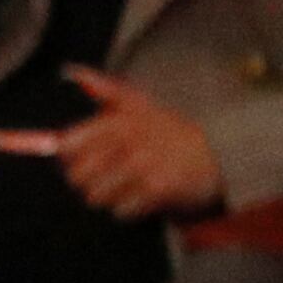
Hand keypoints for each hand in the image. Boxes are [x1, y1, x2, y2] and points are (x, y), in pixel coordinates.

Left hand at [0, 68, 220, 218]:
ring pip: (96, 197)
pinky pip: (120, 211)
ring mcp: (144, 165)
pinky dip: (130, 209)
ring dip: (110, 196)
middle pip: (77, 177)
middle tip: (111, 173)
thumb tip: (70, 71)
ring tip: (131, 183)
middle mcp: (129, 140)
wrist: (216, 152)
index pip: (67, 147)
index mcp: (119, 119)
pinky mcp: (158, 188)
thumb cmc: (167, 129)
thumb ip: (102, 89)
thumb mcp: (138, 102)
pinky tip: (145, 195)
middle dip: (89, 180)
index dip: (69, 158)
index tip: (83, 157)